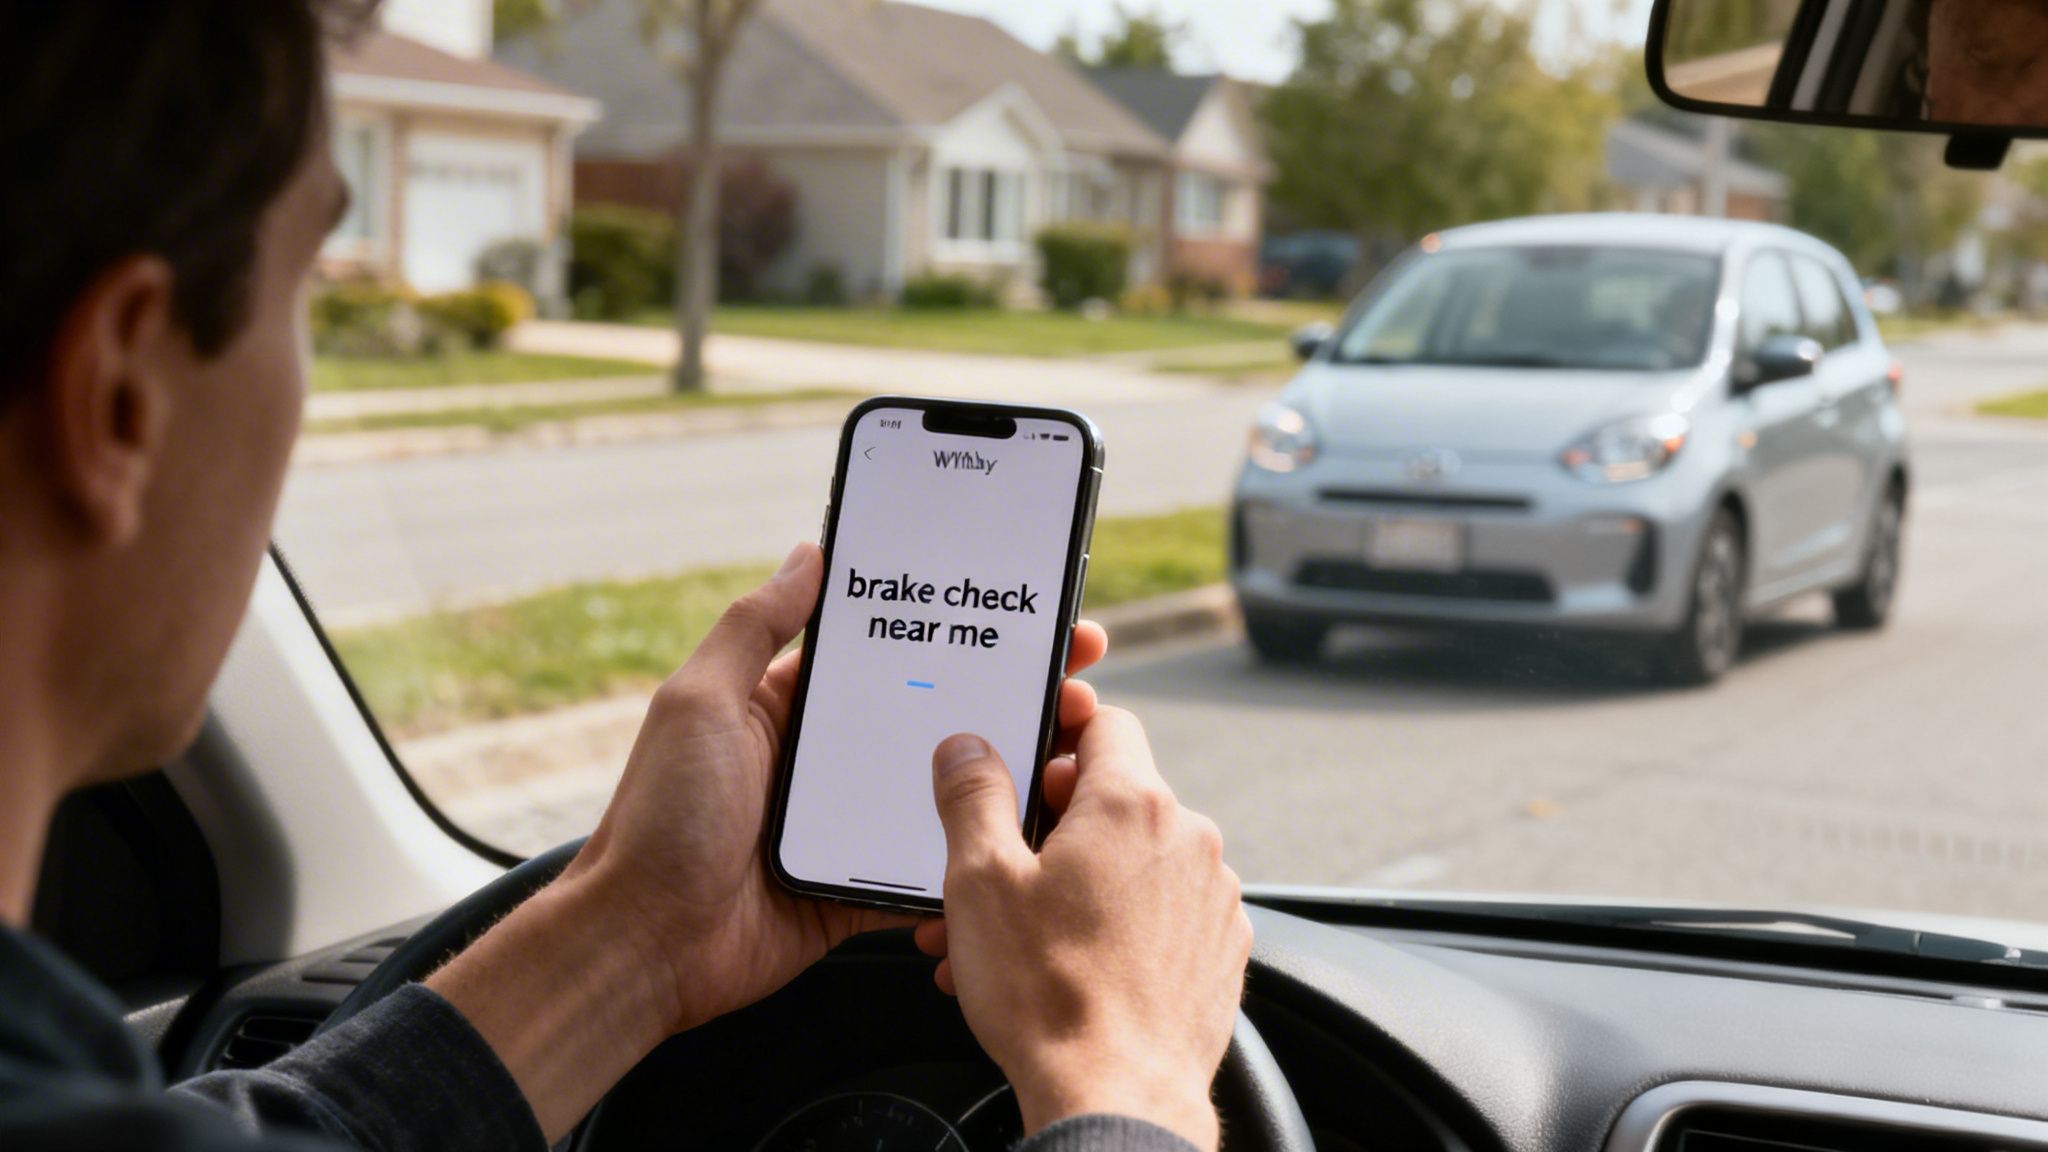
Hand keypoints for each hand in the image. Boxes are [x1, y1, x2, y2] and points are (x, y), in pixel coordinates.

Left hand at [563, 541, 1109, 1032]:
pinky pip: (930, 867)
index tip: (1023, 612)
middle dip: (1005, 698)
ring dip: (1004, 776)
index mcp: (792, 706)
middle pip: (935, 718)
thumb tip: (809, 551)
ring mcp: (849, 825)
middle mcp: (828, 759)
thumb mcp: (701, 702)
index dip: (957, 631)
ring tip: (1066, 755)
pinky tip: (1027, 835)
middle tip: (1072, 684)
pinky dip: (975, 856)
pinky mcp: (859, 887)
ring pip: (946, 792)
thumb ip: (756, 627)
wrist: (644, 946)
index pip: (892, 653)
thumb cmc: (660, 818)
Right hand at [914, 708, 1250, 1151]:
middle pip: (1114, 800)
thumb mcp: (981, 880)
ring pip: (1134, 864)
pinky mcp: (1219, 951)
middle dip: (1050, 829)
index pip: (1105, 723)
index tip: (1024, 768)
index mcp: (1133, 803)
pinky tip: (1066, 967)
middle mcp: (1188, 839)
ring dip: (1077, 885)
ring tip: (1018, 939)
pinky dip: (1117, 927)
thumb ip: (973, 796)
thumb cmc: (1052, 995)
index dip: (1057, 738)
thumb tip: (968, 748)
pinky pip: (1162, 915)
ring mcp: (1212, 897)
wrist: (1118, 1098)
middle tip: (997, 873)